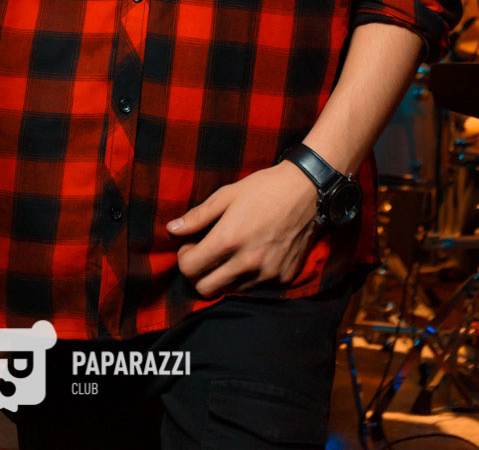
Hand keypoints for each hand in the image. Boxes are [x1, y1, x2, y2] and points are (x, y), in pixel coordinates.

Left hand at [166, 161, 319, 297]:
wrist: (306, 191)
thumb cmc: (263, 188)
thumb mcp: (226, 195)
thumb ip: (198, 216)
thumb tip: (172, 229)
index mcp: (228, 239)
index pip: (189, 269)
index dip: (184, 258)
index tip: (190, 246)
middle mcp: (247, 262)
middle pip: (205, 289)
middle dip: (198, 274)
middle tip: (205, 254)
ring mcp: (267, 274)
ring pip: (230, 290)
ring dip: (223, 276)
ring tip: (230, 253)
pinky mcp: (283, 278)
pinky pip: (256, 287)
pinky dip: (248, 276)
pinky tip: (253, 254)